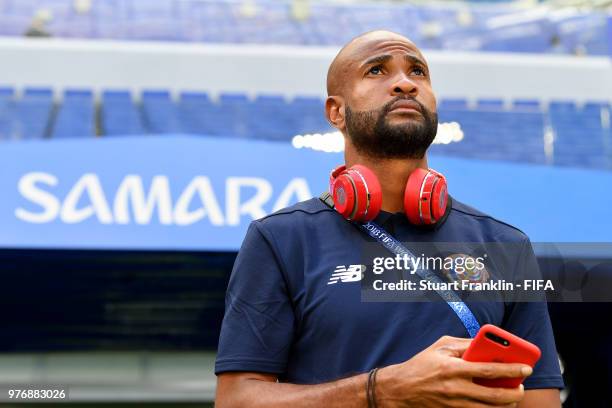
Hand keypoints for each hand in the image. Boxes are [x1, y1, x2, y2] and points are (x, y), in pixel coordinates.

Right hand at [375, 335, 531, 406]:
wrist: (400, 389)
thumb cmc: (422, 364)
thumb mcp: (440, 347)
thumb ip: (464, 344)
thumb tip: (486, 344)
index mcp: (454, 368)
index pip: (489, 370)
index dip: (512, 369)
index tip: (527, 367)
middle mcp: (456, 389)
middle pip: (495, 395)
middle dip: (514, 392)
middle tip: (522, 386)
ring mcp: (455, 405)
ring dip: (506, 405)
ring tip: (512, 396)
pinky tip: (497, 405)